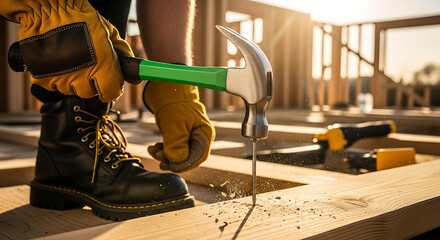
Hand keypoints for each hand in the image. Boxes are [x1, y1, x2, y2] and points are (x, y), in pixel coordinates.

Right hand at [0, 0, 134, 101]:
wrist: (48, 9)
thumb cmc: (81, 18)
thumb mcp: (107, 33)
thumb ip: (123, 55)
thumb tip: (135, 77)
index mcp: (103, 66)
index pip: (111, 93)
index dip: (111, 89)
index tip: (109, 84)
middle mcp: (82, 76)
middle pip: (90, 93)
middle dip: (91, 82)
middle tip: (87, 66)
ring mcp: (61, 78)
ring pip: (71, 90)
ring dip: (73, 80)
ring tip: (71, 60)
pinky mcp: (43, 77)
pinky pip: (53, 85)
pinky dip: (56, 76)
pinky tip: (58, 61)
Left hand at [143, 81, 214, 171]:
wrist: (168, 89)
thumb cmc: (174, 103)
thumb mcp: (175, 125)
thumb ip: (177, 145)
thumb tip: (177, 161)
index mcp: (204, 134)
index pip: (197, 158)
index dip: (183, 165)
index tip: (168, 165)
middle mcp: (200, 137)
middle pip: (188, 157)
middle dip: (171, 159)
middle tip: (157, 156)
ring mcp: (191, 136)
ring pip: (179, 154)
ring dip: (164, 155)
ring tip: (152, 150)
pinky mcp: (181, 135)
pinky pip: (174, 148)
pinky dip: (163, 150)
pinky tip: (154, 147)